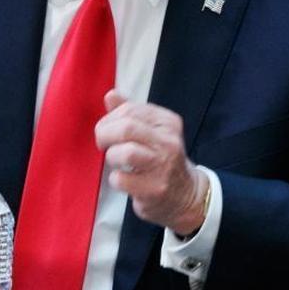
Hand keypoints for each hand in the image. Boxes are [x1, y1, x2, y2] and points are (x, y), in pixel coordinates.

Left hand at [96, 90, 208, 234]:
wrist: (185, 195)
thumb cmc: (161, 160)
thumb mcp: (152, 132)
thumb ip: (131, 113)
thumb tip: (111, 94)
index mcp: (168, 122)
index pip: (130, 110)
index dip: (110, 120)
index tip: (108, 131)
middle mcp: (169, 141)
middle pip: (126, 127)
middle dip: (105, 135)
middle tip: (103, 145)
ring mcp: (164, 165)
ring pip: (125, 152)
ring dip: (112, 157)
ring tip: (117, 162)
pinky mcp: (155, 188)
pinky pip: (121, 179)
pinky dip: (116, 180)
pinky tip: (124, 180)